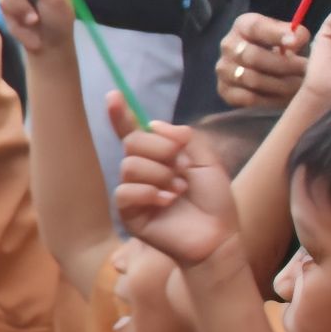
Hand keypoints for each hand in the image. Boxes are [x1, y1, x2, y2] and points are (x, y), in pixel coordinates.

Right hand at [112, 121, 237, 268]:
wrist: (217, 236)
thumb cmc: (214, 201)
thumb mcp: (207, 160)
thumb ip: (184, 138)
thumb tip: (154, 124)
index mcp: (158, 156)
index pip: (133, 131)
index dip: (121, 114)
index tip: (113, 95)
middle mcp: (142, 170)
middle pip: (133, 142)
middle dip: (160, 149)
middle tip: (182, 166)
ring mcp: (133, 191)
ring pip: (130, 166)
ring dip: (160, 174)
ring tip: (179, 190)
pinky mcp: (128, 213)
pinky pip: (126, 192)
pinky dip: (149, 193)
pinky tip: (167, 201)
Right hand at [213, 13, 308, 112]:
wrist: (263, 66)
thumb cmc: (280, 47)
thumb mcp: (287, 35)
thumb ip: (295, 34)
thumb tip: (296, 40)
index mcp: (243, 26)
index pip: (256, 28)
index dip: (276, 35)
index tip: (295, 43)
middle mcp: (228, 45)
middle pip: (254, 57)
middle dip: (284, 66)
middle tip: (306, 71)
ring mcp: (224, 69)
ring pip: (252, 80)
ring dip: (281, 85)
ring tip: (301, 86)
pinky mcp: (225, 91)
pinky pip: (248, 99)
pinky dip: (271, 100)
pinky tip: (288, 99)